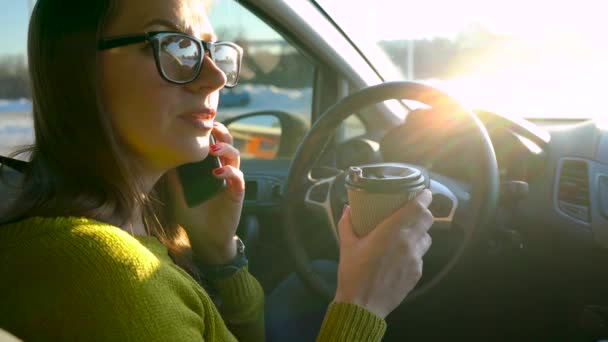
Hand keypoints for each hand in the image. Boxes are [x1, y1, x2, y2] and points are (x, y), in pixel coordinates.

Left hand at [167, 122, 244, 264]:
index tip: (197, 120)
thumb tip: (158, 155)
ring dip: (225, 149)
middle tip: (211, 127)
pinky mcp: (237, 193)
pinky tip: (216, 173)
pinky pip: (238, 177)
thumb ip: (172, 175)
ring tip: (213, 149)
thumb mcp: (176, 192)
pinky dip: (229, 172)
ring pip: (235, 157)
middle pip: (228, 143)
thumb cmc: (191, 214)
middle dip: (221, 132)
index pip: (212, 142)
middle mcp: (222, 169)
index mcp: (209, 166)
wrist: (205, 238)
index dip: (208, 130)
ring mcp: (231, 180)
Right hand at [333, 190, 432, 318]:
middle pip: (427, 220)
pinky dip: (414, 251)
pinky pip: (420, 256)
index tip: (424, 192)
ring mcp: (415, 259)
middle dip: (423, 212)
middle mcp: (408, 242)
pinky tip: (401, 256)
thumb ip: (347, 224)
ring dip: (420, 232)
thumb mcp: (347, 245)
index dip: (424, 197)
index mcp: (391, 231)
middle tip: (413, 211)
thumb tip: (348, 208)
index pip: (418, 207)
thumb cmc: (353, 273)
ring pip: (427, 238)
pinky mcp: (417, 273)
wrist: (362, 306)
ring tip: (408, 234)